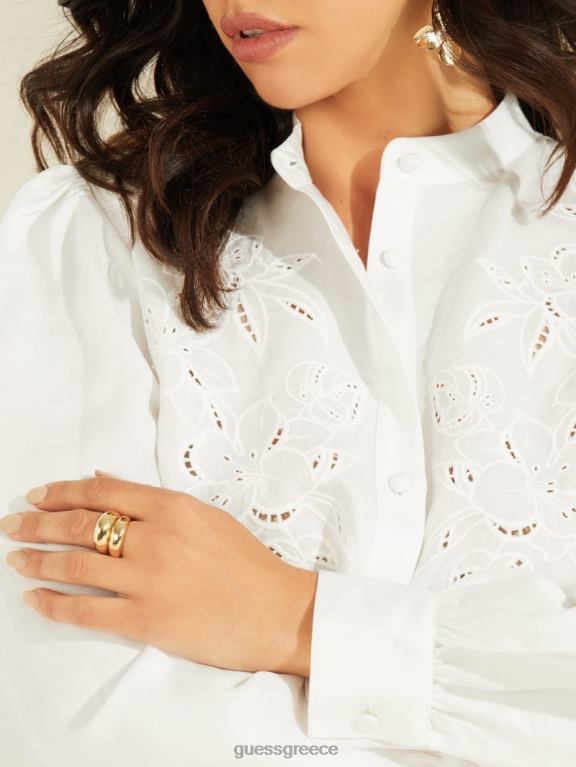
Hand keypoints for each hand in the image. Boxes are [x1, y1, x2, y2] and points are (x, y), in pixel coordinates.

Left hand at [1, 475, 317, 676]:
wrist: (277, 611)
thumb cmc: (248, 563)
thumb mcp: (206, 518)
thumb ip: (157, 503)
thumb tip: (106, 482)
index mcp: (174, 508)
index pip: (104, 492)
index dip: (63, 492)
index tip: (38, 495)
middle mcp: (157, 539)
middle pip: (82, 525)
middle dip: (39, 524)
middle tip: (13, 524)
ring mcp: (149, 580)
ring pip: (77, 565)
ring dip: (39, 560)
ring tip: (17, 558)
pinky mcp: (147, 620)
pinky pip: (86, 611)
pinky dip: (54, 604)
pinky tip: (35, 598)